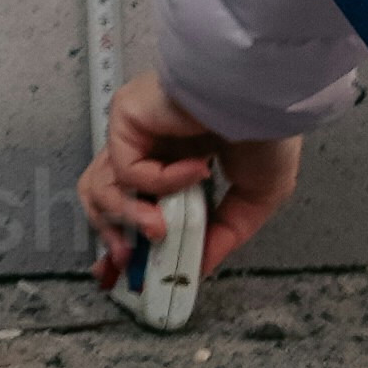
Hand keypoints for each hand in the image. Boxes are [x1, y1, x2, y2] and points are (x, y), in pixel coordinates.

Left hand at [79, 70, 302, 285]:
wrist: (261, 96)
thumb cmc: (266, 133)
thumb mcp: (255, 200)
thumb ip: (222, 236)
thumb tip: (197, 270)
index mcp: (173, 159)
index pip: (131, 201)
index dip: (124, 237)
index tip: (126, 271)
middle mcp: (148, 145)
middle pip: (103, 197)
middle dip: (110, 236)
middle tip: (128, 262)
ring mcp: (134, 131)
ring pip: (101, 186)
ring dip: (131, 217)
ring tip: (162, 227)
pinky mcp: (125, 117)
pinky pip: (128, 168)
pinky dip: (163, 181)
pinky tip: (198, 169)